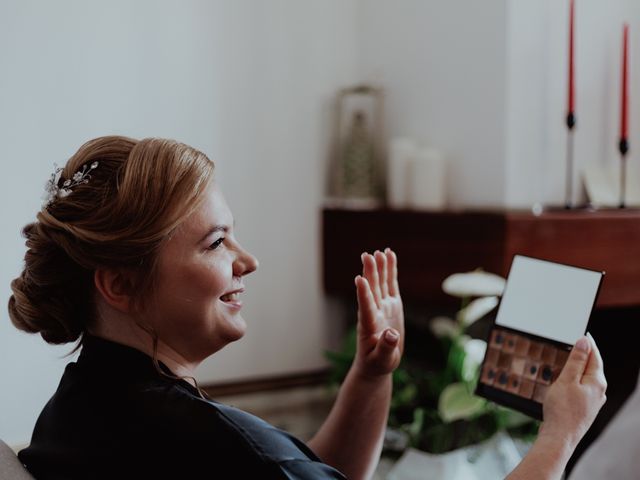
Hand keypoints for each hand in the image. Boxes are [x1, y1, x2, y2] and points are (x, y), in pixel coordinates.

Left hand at [353, 249, 403, 378]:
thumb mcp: (381, 360)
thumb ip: (385, 348)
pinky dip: (390, 271)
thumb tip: (392, 335)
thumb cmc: (377, 364)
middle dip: (370, 273)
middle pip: (372, 290)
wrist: (377, 362)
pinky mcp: (392, 305)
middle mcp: (374, 312)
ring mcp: (383, 307)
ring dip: (380, 268)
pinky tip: (390, 255)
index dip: (363, 294)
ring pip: (381, 283)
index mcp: (370, 326)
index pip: (366, 307)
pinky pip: (391, 284)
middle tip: (367, 255)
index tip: (359, 279)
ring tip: (381, 252)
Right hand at [539, 334, 606, 449]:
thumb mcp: (567, 379)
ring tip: (569, 361)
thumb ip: (576, 360)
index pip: (595, 356)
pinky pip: (583, 389)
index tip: (583, 334)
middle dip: (584, 355)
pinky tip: (567, 383)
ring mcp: (593, 401)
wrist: (560, 437)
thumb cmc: (562, 409)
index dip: (588, 344)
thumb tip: (584, 342)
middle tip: (575, 344)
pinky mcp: (586, 408)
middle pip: (593, 367)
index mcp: (597, 381)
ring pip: (587, 379)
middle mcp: (599, 391)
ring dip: (579, 368)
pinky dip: (576, 381)